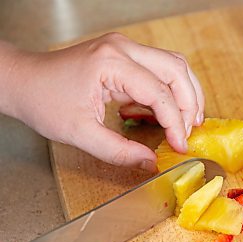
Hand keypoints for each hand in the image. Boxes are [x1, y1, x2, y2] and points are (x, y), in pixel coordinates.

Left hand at [0, 33, 204, 171]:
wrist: (24, 81)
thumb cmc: (45, 101)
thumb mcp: (80, 134)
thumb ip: (119, 152)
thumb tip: (151, 163)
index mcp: (111, 62)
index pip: (159, 92)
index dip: (175, 122)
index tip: (180, 145)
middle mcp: (123, 48)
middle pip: (176, 70)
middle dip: (189, 104)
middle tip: (189, 133)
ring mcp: (126, 49)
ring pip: (175, 65)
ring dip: (187, 94)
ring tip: (190, 122)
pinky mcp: (127, 56)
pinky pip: (162, 69)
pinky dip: (174, 91)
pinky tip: (175, 112)